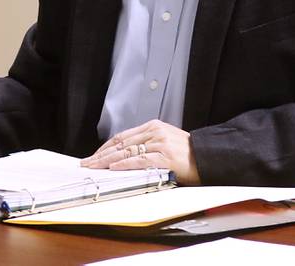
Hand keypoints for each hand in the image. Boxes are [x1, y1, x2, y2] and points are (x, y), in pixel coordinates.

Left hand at [80, 119, 200, 184]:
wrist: (207, 157)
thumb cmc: (187, 153)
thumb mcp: (165, 141)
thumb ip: (147, 144)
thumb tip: (124, 156)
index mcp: (153, 126)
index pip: (122, 136)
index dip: (106, 147)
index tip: (94, 155)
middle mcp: (154, 131)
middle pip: (121, 144)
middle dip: (101, 155)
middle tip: (87, 163)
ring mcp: (159, 143)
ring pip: (127, 152)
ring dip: (107, 161)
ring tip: (94, 167)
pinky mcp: (164, 156)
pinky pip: (139, 160)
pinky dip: (125, 164)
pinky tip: (114, 167)